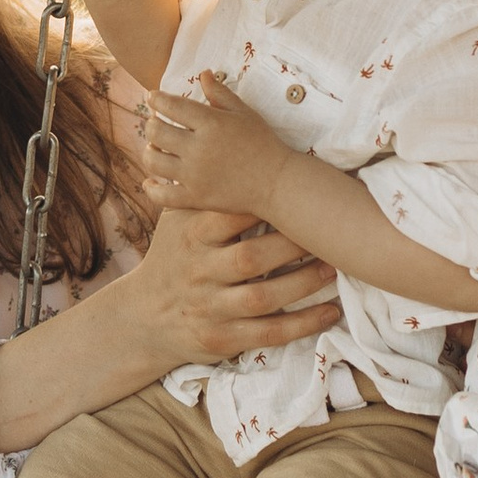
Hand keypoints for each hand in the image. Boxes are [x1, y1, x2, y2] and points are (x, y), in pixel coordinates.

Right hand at [125, 204, 340, 370]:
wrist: (145, 316)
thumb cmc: (174, 256)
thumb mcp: (177, 221)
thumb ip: (205, 192)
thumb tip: (235, 138)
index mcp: (190, 235)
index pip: (229, 215)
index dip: (264, 207)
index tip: (298, 196)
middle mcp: (199, 271)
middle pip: (250, 258)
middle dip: (292, 247)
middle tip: (325, 234)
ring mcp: (210, 307)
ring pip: (262, 298)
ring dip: (303, 284)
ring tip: (333, 269)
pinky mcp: (223, 338)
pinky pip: (268, 334)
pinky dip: (303, 324)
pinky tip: (330, 313)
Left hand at [143, 72, 289, 221]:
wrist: (277, 182)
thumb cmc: (263, 143)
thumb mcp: (244, 113)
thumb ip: (220, 93)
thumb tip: (203, 73)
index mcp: (211, 123)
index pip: (171, 105)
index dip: (156, 99)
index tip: (153, 98)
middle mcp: (199, 148)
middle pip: (156, 132)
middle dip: (151, 124)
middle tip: (155, 123)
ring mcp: (195, 175)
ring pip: (153, 161)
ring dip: (148, 152)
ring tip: (154, 149)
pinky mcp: (196, 198)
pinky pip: (162, 195)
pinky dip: (151, 188)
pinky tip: (150, 182)